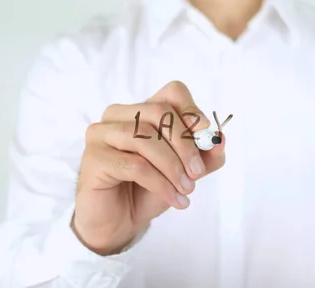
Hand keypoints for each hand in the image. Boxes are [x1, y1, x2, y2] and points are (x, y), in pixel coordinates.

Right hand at [71, 81, 225, 254]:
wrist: (119, 223)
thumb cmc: (148, 191)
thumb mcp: (184, 172)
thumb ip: (204, 155)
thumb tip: (221, 139)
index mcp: (142, 110)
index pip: (172, 92)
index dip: (192, 110)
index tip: (207, 136)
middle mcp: (118, 115)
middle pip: (160, 112)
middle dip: (186, 144)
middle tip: (198, 173)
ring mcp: (101, 133)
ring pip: (145, 138)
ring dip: (173, 167)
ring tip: (186, 189)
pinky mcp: (93, 158)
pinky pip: (134, 165)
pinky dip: (160, 183)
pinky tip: (174, 199)